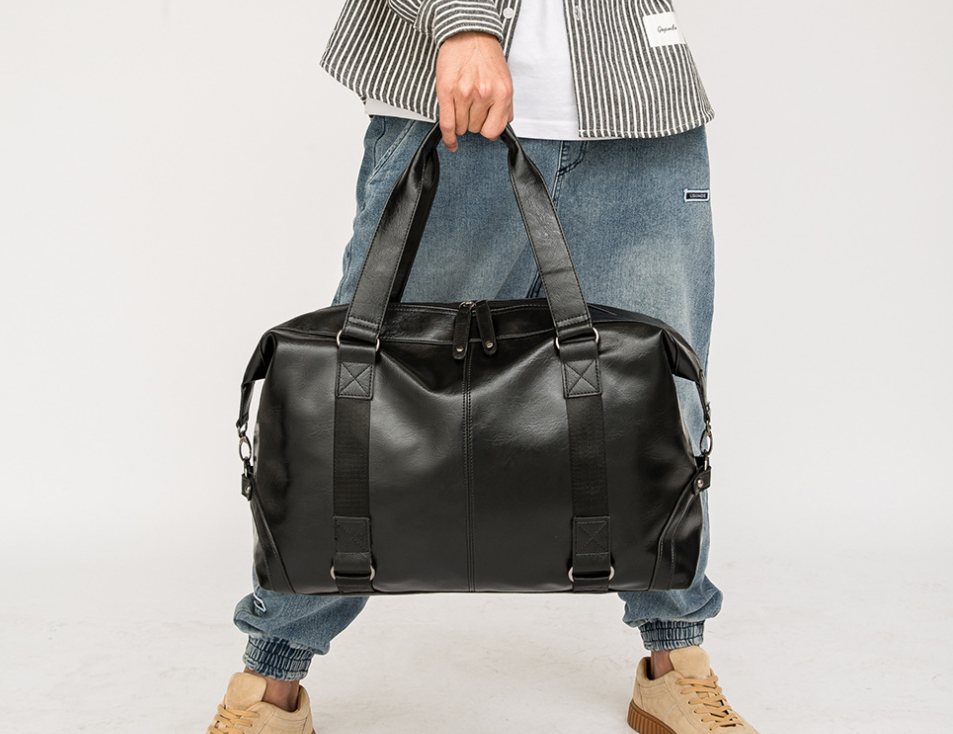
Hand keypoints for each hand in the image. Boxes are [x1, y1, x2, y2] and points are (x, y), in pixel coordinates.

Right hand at [435, 31, 513, 151]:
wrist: (468, 33)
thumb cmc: (485, 55)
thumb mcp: (504, 79)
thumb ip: (506, 105)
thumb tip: (504, 124)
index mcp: (502, 93)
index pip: (494, 130)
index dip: (488, 129)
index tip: (484, 125)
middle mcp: (484, 94)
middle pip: (475, 128)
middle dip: (473, 121)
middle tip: (472, 105)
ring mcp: (465, 94)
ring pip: (461, 127)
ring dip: (461, 121)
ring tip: (462, 105)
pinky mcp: (447, 91)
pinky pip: (447, 124)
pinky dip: (449, 137)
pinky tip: (451, 142)